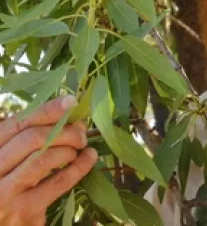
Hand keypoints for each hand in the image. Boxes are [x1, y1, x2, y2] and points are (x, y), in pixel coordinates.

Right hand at [0, 96, 97, 225]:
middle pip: (32, 138)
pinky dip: (80, 166)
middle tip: (81, 134)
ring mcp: (5, 193)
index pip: (18, 123)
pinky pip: (58, 181)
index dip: (47, 110)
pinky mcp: (23, 212)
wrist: (5, 222)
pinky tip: (89, 158)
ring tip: (80, 147)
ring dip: (69, 148)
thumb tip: (75, 121)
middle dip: (64, 131)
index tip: (71, 102)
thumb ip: (36, 138)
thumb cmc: (11, 185)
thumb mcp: (14, 158)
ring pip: (44, 158)